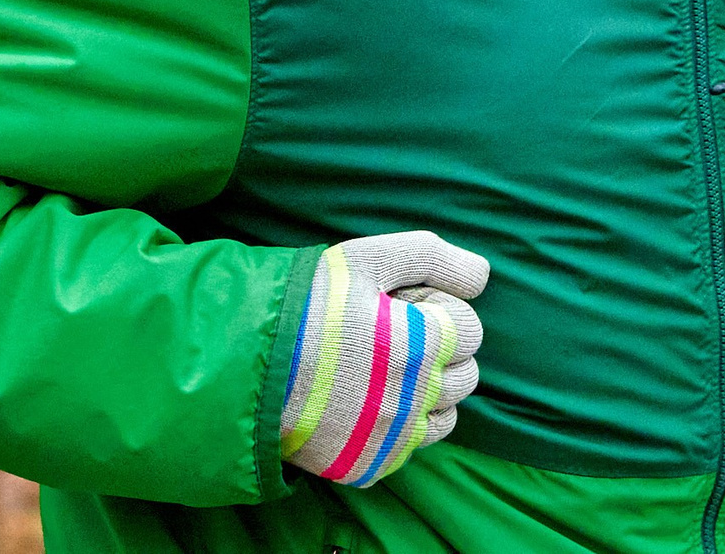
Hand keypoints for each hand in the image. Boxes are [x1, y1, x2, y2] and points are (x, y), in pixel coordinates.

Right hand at [279, 230, 489, 486]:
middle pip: (465, 374)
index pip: (469, 328)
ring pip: (446, 415)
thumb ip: (433, 258)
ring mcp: (391, 437)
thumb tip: (482, 275)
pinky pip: (411, 447)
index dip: (435, 310)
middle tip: (387, 336)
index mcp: (421, 345)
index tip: (398, 307)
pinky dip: (400, 426)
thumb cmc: (306, 304)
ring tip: (380, 369)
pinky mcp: (369, 465)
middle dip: (439, 350)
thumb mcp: (366, 259)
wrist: (242, 364)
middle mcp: (414, 397)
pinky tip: (366, 402)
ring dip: (428, 391)